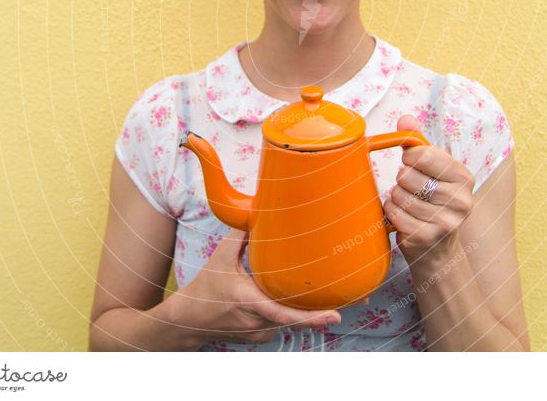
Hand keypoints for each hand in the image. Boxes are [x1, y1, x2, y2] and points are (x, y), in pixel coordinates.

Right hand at [168, 228, 341, 346]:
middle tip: (359, 301)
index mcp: (248, 301)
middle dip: (324, 310)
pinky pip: (281, 323)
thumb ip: (242, 234)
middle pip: (296, 317)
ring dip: (311, 311)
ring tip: (338, 300)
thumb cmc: (205, 287)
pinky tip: (304, 303)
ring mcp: (259, 332)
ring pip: (290, 320)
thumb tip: (260, 211)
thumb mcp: (221, 257)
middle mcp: (257, 321)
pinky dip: (293, 313)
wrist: (187, 320)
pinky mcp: (260, 336)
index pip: (284, 314)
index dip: (311, 317)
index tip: (336, 317)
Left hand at [383, 115, 474, 268]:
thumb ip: (419, 144)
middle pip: (406, 176)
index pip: (423, 154)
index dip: (409, 157)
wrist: (438, 252)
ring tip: (409, 206)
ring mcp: (445, 222)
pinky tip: (404, 219)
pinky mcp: (426, 238)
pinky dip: (391, 214)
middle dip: (401, 182)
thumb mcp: (432, 172)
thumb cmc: (432, 203)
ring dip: (395, 199)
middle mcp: (461, 200)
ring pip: (398, 195)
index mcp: (464, 177)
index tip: (410, 163)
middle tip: (411, 191)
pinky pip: (393, 214)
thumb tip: (404, 119)